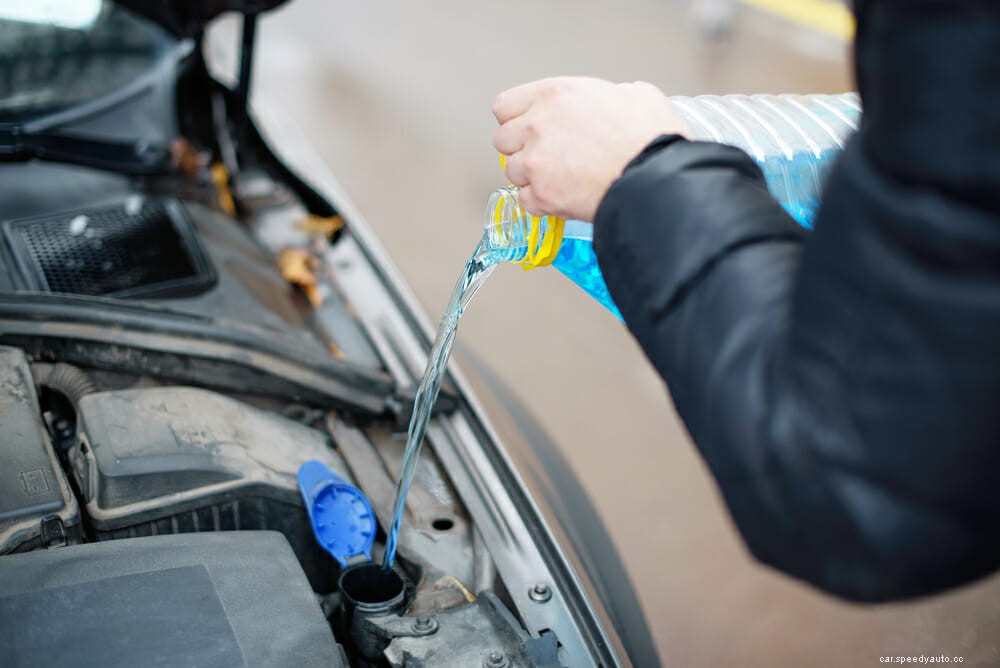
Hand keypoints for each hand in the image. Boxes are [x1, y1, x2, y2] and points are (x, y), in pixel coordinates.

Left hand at [492, 76, 690, 220]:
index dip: (516, 118)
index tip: (525, 127)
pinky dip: (540, 203)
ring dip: (531, 176)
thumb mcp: (634, 94)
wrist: (656, 178)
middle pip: (503, 140)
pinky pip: (526, 201)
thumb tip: (613, 103)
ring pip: (513, 171)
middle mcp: (537, 126)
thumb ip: (607, 96)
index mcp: (554, 95)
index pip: (505, 106)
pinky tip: (561, 197)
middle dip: (522, 148)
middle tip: (546, 154)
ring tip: (559, 178)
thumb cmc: (651, 138)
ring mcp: (536, 163)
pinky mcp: (542, 195)